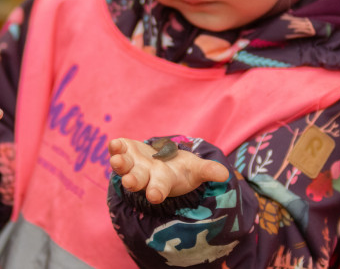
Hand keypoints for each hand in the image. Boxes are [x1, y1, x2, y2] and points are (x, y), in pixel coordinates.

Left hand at [109, 138, 228, 203]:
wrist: (162, 160)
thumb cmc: (180, 169)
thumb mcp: (196, 169)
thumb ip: (208, 171)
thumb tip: (224, 174)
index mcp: (162, 182)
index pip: (159, 188)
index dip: (156, 191)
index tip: (154, 196)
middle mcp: (145, 176)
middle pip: (138, 180)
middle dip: (134, 180)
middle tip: (129, 182)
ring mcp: (132, 164)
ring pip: (123, 167)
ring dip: (120, 164)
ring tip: (116, 161)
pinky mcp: (125, 150)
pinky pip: (118, 150)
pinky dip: (115, 147)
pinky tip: (115, 143)